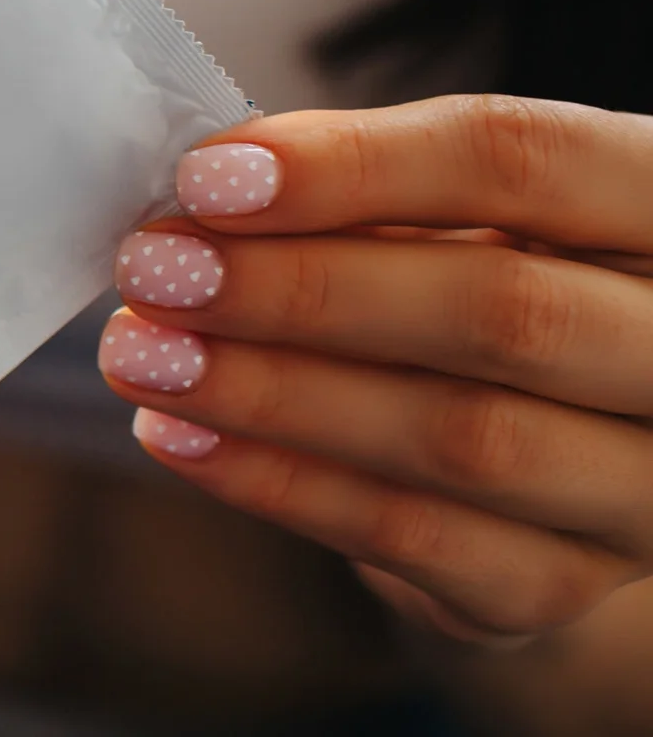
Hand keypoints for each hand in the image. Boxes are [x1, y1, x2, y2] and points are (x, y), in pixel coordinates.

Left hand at [99, 95, 652, 643]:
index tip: (207, 178)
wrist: (537, 444)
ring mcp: (649, 486)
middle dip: (303, 289)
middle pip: (504, 311)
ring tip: (140, 352)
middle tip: (153, 269)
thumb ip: (363, 195)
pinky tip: (177, 436)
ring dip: (273, 392)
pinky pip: (420, 541)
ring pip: (462, 437)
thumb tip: (205, 192)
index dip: (360, 166)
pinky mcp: (568, 583)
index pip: (533, 160)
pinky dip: (280, 484)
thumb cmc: (472, 280)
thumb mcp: (451, 212)